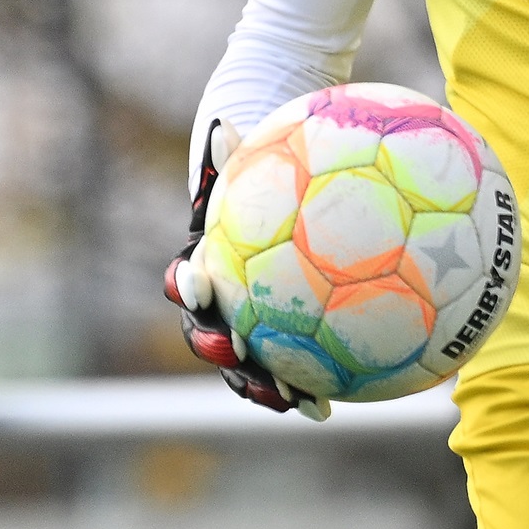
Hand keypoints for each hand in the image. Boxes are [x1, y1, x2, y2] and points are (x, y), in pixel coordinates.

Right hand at [164, 120, 329, 419]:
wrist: (281, 179)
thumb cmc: (264, 161)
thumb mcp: (249, 152)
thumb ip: (232, 149)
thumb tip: (223, 126)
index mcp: (207, 259)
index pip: (188, 278)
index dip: (191, 288)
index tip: (200, 291)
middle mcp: (222, 297)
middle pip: (211, 334)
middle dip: (223, 353)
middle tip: (241, 360)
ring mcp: (250, 320)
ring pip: (251, 363)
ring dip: (268, 385)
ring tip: (301, 401)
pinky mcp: (282, 335)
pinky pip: (297, 362)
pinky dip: (314, 381)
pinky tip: (339, 400)